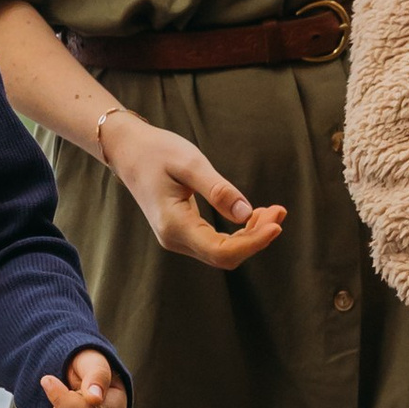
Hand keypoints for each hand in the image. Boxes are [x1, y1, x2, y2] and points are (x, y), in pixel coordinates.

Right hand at [101, 108, 286, 271]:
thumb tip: (245, 214)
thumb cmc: (157, 152)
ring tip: (272, 211)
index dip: (253, 243)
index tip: (276, 224)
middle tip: (279, 211)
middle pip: (225, 255)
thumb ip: (218, 190)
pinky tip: (255, 215)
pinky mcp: (184, 233)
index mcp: (174, 225)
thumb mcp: (190, 164)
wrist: (129, 151)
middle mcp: (175, 239)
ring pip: (223, 252)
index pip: (221, 250)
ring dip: (251, 236)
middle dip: (256, 237)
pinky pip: (217, 242)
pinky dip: (239, 232)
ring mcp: (178, 239)